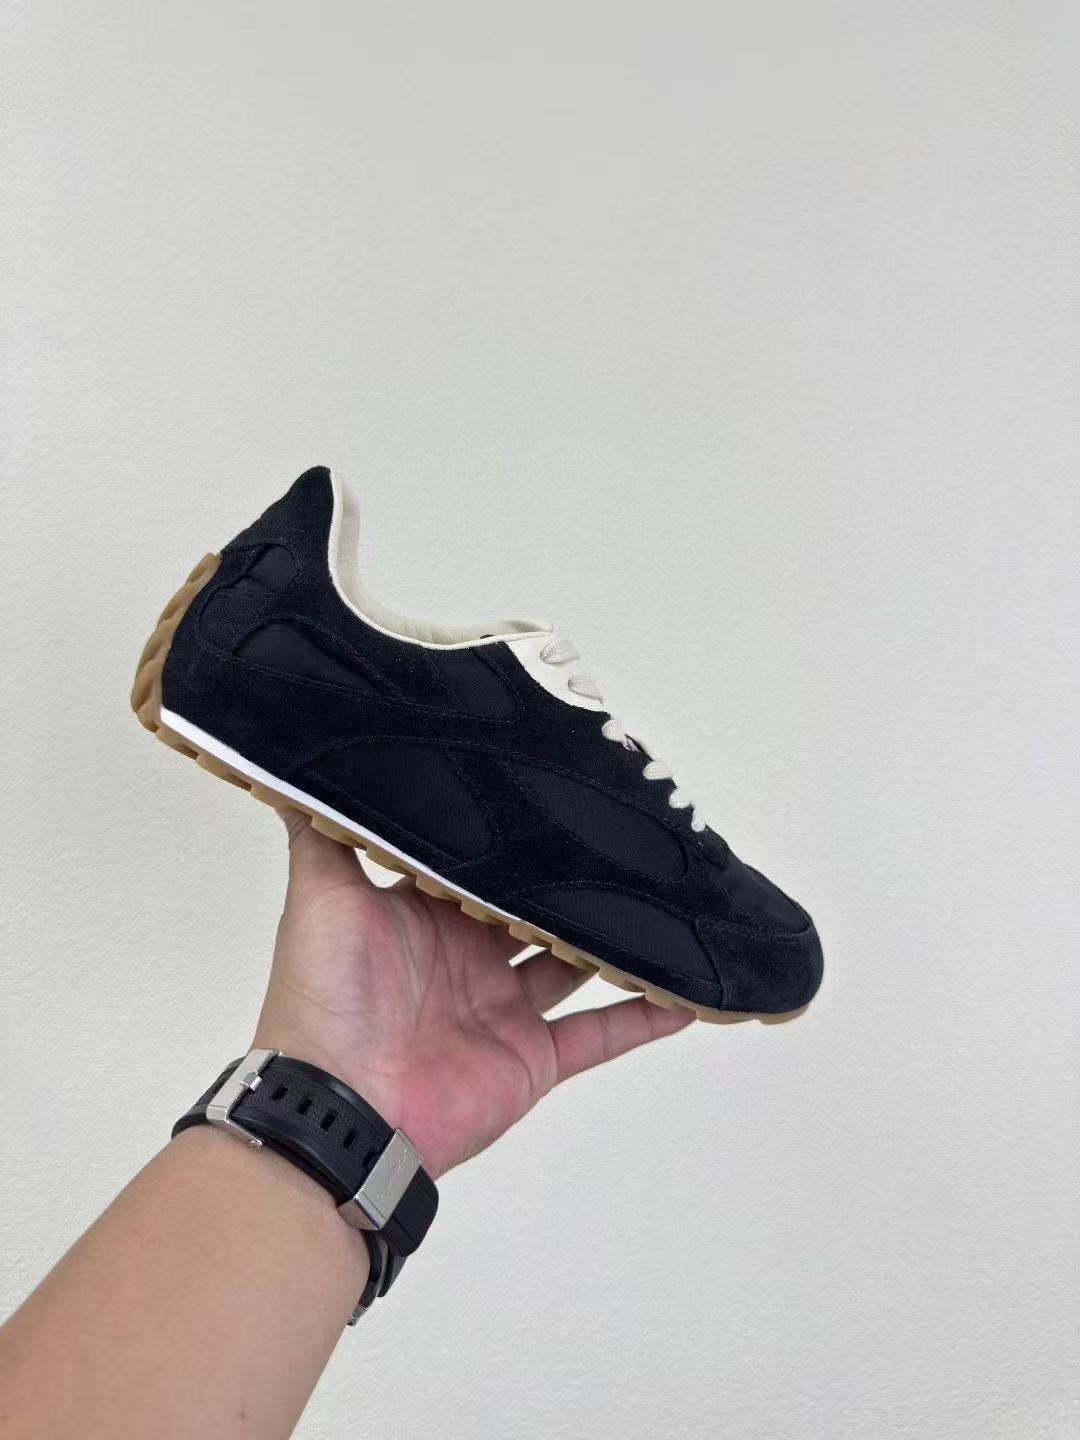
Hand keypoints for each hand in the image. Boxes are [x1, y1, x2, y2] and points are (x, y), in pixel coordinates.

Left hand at [253, 812, 693, 1176]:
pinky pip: (601, 1035)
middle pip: (534, 909)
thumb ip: (320, 832)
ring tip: (666, 899)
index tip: (557, 793)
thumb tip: (286, 761)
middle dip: (573, 880)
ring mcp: (504, 1010)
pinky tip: (685, 990)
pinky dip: (644, 1015)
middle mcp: (468, 958)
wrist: (341, 1109)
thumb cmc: (325, 997)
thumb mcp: (319, 896)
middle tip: (625, 838)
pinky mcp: (533, 1059)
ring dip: (616, 939)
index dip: (514, 835)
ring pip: (575, 965)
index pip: (479, 865)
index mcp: (423, 916)